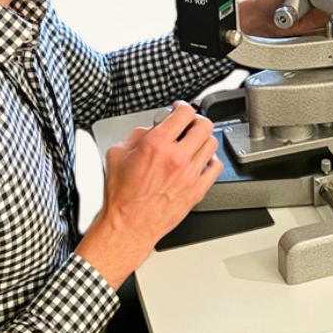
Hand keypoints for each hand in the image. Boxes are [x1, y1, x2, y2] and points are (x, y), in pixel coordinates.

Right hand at [76, 101, 220, 287]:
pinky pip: (216, 167)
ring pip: (211, 143)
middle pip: (204, 125)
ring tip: (193, 143)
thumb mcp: (117, 154)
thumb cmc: (122, 196)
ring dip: (203, 139)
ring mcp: (190, 174)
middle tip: (188, 125)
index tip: (179, 109)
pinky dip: (210, 160)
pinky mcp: (197, 190)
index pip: (184, 113)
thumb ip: (136, 135)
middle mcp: (176, 158)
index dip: (183, 107)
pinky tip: (200, 162)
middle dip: (196, 121)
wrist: (128, 225)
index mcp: (156, 144)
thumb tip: (149, 128)